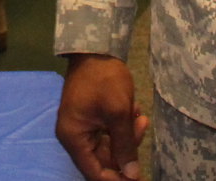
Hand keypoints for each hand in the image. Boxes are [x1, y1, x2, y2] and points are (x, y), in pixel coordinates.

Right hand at [57, 54, 146, 180]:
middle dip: (127, 148)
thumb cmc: (105, 79)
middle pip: (103, 160)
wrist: (95, 48)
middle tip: (141, 126)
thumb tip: (132, 175)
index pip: (95, 173)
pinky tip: (134, 111)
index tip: (139, 177)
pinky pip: (107, 133)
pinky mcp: (89, 118)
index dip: (117, 178)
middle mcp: (73, 136)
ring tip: (139, 115)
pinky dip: (122, 126)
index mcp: (74, 138)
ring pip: (109, 146)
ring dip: (127, 135)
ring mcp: (81, 126)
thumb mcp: (119, 112)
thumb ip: (125, 146)